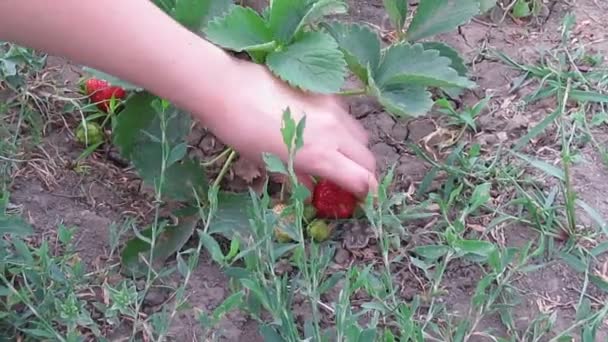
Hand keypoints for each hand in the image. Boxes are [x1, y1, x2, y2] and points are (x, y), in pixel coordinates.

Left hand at [198, 58, 377, 197]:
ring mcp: (333, 109)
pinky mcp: (327, 93)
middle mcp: (334, 132)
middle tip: (349, 180)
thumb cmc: (244, 135)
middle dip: (364, 173)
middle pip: (368, 158)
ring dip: (355, 150)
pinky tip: (322, 131)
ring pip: (360, 135)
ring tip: (336, 155)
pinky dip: (343, 130)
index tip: (363, 200)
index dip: (367, 194)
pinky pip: (346, 116)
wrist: (231, 92)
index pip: (362, 179)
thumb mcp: (271, 165)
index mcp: (320, 156)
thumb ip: (299, 180)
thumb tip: (313, 190)